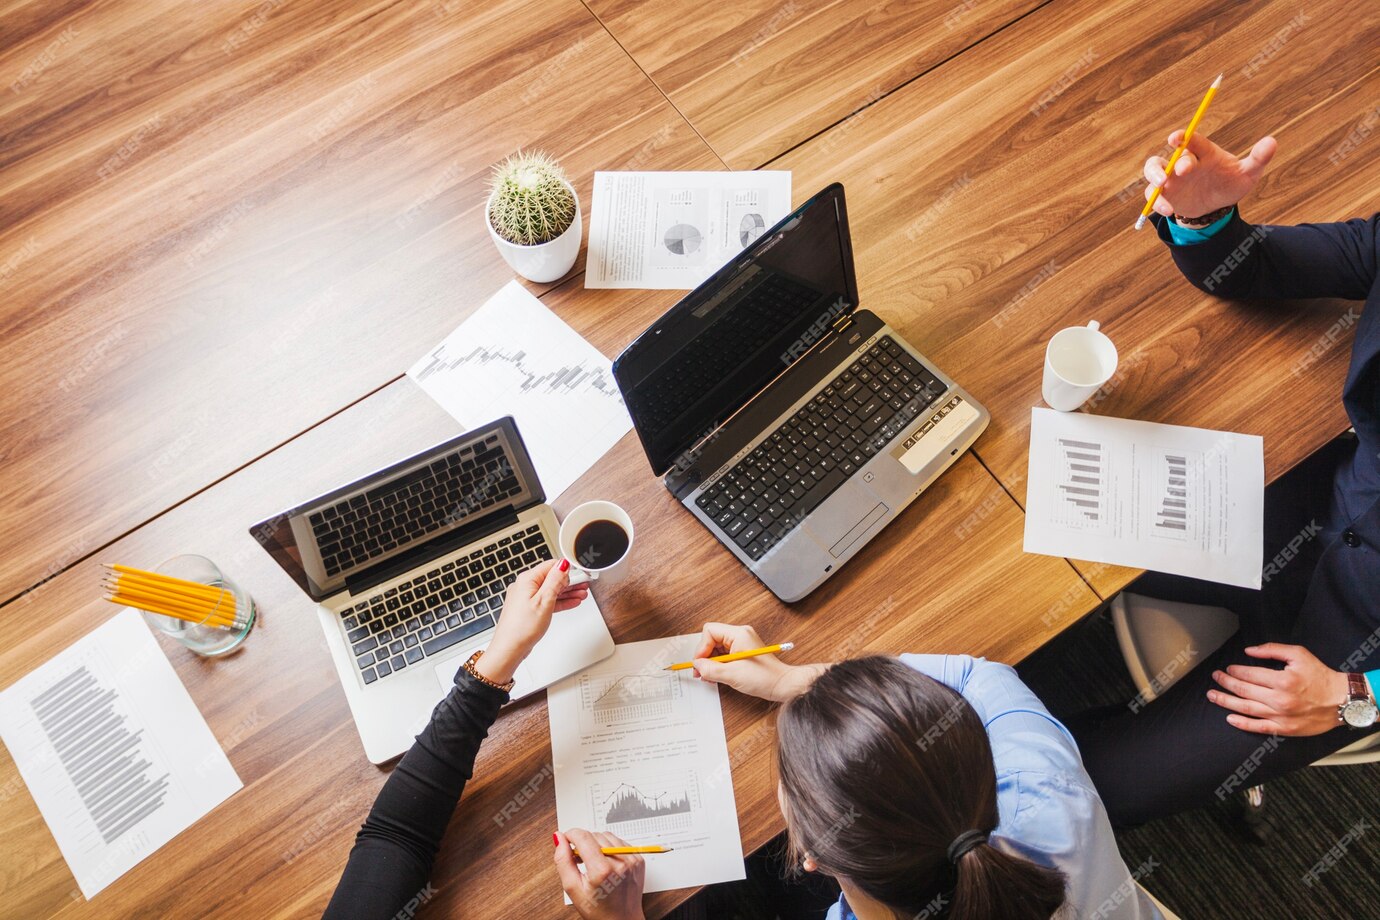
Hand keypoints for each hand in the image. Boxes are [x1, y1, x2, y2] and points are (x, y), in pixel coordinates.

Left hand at [477, 560, 588, 684]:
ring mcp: (526, 598)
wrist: (509, 648)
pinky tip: (571, 602)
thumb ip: (555, 581)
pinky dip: (559, 601)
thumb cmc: (522, 628)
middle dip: (570, 582)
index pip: (551, 566)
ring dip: (567, 592)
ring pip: (550, 590)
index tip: (581, 574)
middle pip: (552, 578)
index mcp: (527, 580)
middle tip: (585, 584)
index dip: (568, 569)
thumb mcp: (544, 600)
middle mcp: (525, 586)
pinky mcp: (528, 608)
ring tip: (582, 594)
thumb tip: (562, 565)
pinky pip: (547, 600)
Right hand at [554, 829, 645, 919]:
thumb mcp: (573, 889)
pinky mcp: (638, 859)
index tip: (566, 840)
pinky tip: (606, 862)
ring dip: (597, 843)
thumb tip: (559, 838)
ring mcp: (632, 860)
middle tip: (579, 858)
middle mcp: (620, 862)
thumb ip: (563, 861)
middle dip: (583, 842)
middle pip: (595, 835)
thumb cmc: (598, 909)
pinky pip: (620, 842)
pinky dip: (610, 847)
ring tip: (593, 861)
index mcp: (602, 870)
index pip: (583, 837)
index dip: (571, 834)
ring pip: (608, 836)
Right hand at [691, 623, 825, 702]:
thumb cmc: (765, 678)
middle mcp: (740, 635)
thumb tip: (697, 665)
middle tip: (701, 672)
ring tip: (710, 676)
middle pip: (712, 639)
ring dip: (711, 662)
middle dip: (705, 656)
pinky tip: (718, 675)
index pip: (710, 631)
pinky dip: (718, 664)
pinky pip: (724, 654)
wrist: (782, 685)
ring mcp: (742, 643)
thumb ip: (711, 669)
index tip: (700, 664)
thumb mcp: (732, 675)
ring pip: (716, 647)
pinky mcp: (743, 651)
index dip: (702, 648)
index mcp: (738, 634)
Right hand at [1143, 131, 1275, 219]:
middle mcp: (1183, 162)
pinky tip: (1169, 210)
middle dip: (1174, 162)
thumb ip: (1257, 158)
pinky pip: (1153, 194)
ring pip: (1153, 170)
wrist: (1216, 206)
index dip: (1182, 136)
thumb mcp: (1247, 173)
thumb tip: (1272, 142)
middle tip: (1182, 171)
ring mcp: (1171, 178)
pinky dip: (1157, 202)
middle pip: (1171, 156)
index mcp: (1202, 152)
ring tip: (1162, 186)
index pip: (1190, 140)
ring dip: (1154, 175)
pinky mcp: (1164, 193)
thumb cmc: (1231, 183)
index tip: (1176, 137)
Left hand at [1207, 643, 1349, 735]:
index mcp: (1282, 680)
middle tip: (1216, 677)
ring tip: (1212, 696)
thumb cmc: (1321, 676)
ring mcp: (1281, 716)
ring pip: (1246, 708)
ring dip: (1225, 701)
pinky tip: (1230, 718)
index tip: (1228, 668)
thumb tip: (1249, 650)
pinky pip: (1258, 727)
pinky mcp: (1285, 729)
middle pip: (1243, 690)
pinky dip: (1242, 723)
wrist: (1341, 700)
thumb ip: (1272, 649)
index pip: (1249, 674)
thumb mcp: (1299, 654)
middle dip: (1226, 682)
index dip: (1235, 670)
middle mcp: (1279, 699)